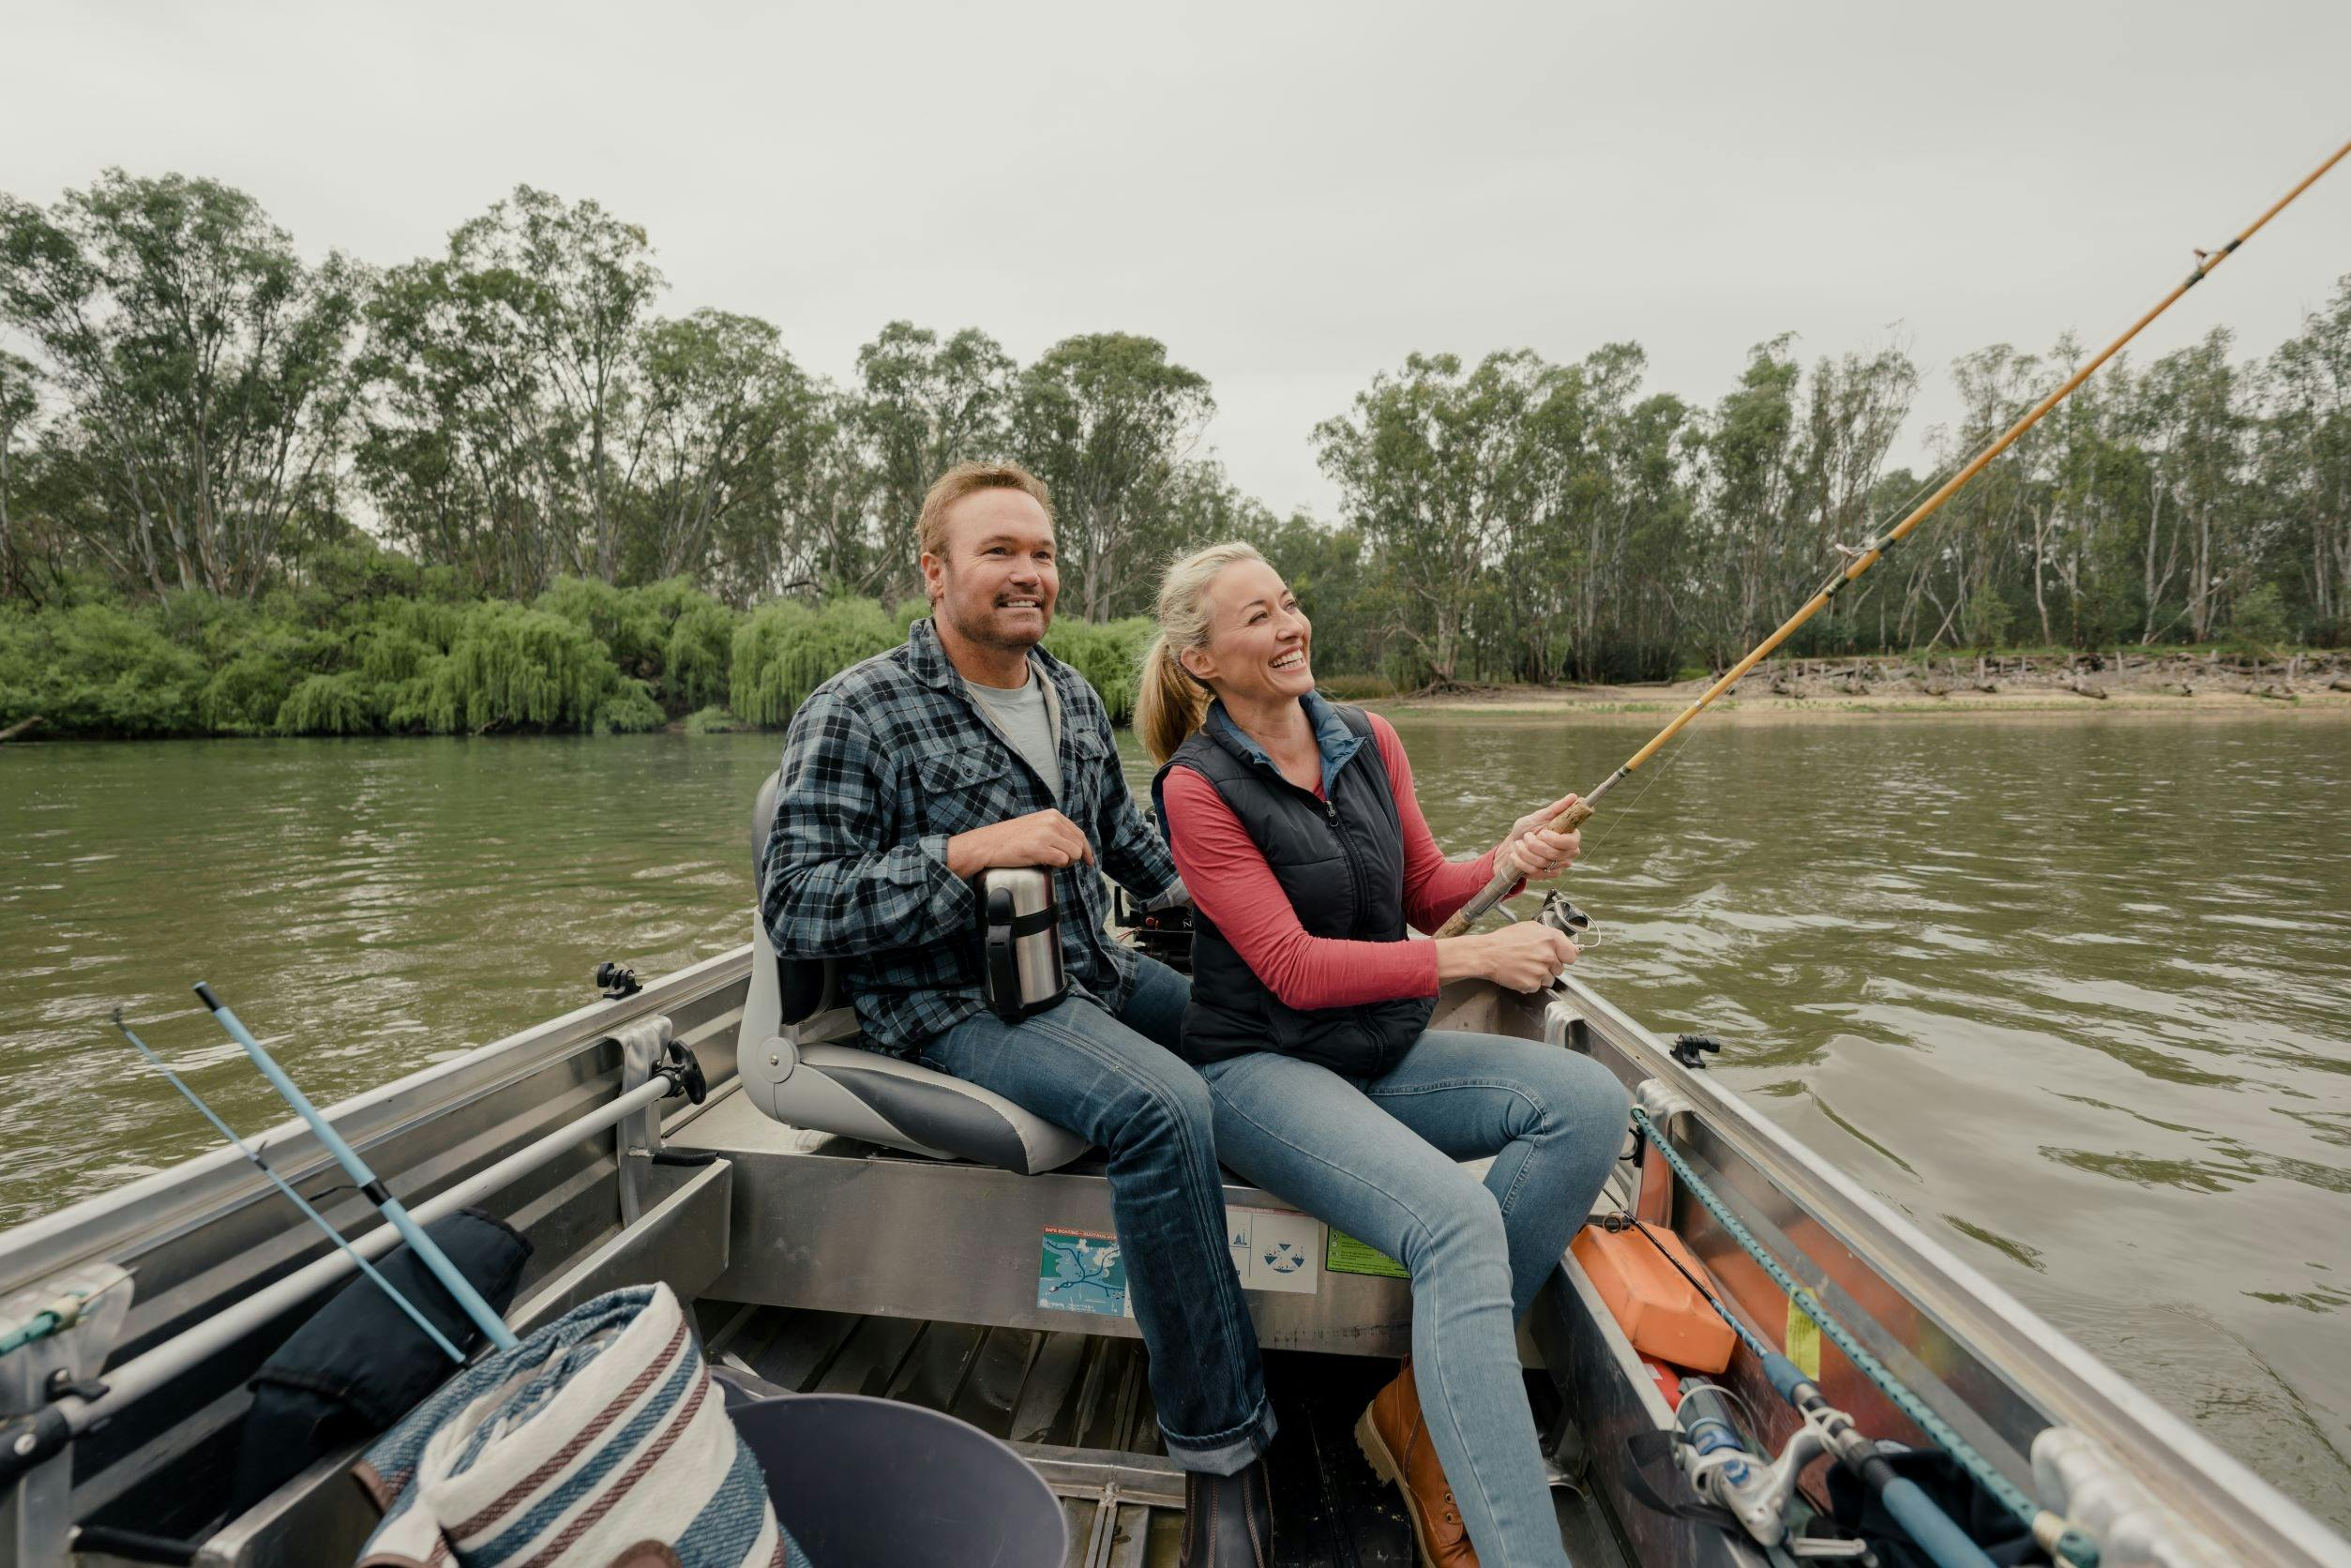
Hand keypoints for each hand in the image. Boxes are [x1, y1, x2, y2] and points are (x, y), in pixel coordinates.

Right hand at [946, 810, 1095, 878]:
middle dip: (1074, 858)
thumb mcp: (1035, 825)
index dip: (1086, 850)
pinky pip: (1063, 861)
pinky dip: (1056, 866)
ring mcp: (1047, 834)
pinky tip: (1043, 863)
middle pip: (1079, 845)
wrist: (988, 844)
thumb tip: (1076, 846)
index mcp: (1052, 815)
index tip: (1089, 861)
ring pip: (1074, 854)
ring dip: (1065, 863)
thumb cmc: (1009, 839)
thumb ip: (1054, 830)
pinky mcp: (1040, 848)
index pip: (1079, 834)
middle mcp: (1052, 821)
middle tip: (1058, 863)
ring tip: (1049, 862)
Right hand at [1476, 921, 1579, 991]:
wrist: (1487, 954)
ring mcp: (1540, 971)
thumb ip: (1551, 935)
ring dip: (1540, 976)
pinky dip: (1529, 983)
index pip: (1572, 955)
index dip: (1564, 957)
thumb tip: (1567, 944)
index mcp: (1551, 939)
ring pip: (1549, 980)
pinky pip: (1537, 987)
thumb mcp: (1530, 927)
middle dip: (1549, 966)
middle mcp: (1548, 955)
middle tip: (1533, 960)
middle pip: (1560, 969)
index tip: (1559, 957)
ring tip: (1525, 967)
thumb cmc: (1505, 940)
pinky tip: (1520, 974)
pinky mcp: (1531, 984)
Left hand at [1498, 792, 1582, 881]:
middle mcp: (1567, 853)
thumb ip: (1556, 808)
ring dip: (1525, 852)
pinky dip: (1521, 862)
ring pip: (1543, 863)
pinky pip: (1535, 872)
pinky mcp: (1546, 876)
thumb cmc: (1527, 829)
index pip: (1572, 842)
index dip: (1556, 840)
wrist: (1512, 846)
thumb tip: (1573, 796)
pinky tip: (1515, 855)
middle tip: (1526, 837)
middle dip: (1535, 845)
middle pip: (1556, 854)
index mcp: (1569, 837)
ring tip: (1518, 844)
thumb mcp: (1539, 816)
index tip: (1542, 833)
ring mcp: (1558, 866)